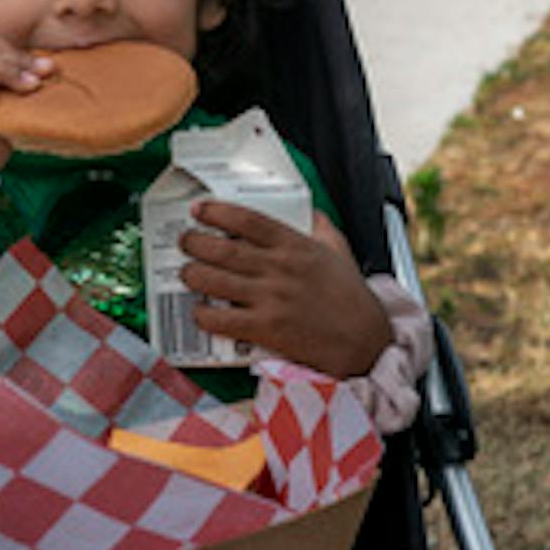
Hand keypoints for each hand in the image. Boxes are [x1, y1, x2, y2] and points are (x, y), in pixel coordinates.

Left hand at [178, 204, 393, 378]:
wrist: (364, 341)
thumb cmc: (351, 297)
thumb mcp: (339, 250)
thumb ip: (320, 225)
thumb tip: (305, 207)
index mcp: (295, 245)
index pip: (248, 220)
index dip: (218, 212)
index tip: (199, 209)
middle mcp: (279, 269)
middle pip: (224, 249)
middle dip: (195, 242)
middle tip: (184, 241)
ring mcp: (271, 299)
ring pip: (217, 281)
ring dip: (193, 275)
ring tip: (185, 272)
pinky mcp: (267, 329)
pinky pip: (224, 320)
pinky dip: (204, 315)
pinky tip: (198, 311)